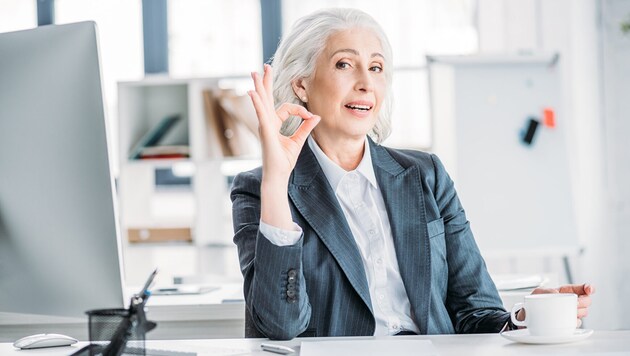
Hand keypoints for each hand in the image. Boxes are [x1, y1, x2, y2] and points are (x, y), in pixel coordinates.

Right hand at [248, 64, 319, 181]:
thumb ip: (306, 127)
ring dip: (259, 86)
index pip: (286, 108)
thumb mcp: (299, 141)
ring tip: (255, 73)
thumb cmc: (284, 161)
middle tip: (264, 67)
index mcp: (273, 124)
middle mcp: (266, 123)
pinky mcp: (265, 132)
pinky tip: (253, 93)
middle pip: (266, 98)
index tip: (310, 117)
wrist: (278, 176)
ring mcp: (264, 126)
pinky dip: (257, 103)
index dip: (300, 110)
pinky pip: (261, 114)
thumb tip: (316, 116)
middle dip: (266, 82)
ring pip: (261, 102)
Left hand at [519, 283, 594, 326]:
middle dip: (584, 301)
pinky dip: (574, 321)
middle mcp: (571, 301)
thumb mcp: (539, 292)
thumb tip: (556, 293)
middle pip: (587, 300)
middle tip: (575, 303)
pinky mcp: (570, 323)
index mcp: (566, 291)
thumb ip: (548, 290)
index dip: (589, 288)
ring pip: (584, 312)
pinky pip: (578, 323)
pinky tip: (566, 320)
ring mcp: (572, 312)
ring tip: (567, 311)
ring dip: (578, 312)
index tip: (589, 290)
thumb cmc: (534, 301)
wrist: (529, 316)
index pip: (583, 288)